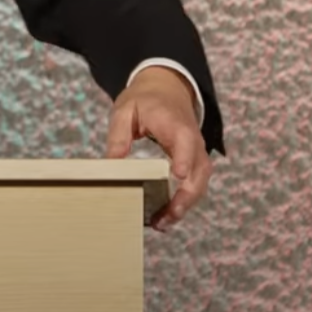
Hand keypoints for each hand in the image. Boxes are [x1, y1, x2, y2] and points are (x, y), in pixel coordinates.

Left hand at [104, 67, 211, 232]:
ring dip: (185, 204)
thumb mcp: (124, 110)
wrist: (167, 88)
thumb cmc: (144, 100)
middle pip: (199, 170)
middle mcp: (192, 139)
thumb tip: (111, 164)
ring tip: (163, 223)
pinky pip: (195, 183)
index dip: (184, 158)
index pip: (185, 140)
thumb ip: (118, 136)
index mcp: (174, 123)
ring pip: (200, 182)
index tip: (178, 175)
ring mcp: (196, 151)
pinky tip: (166, 216)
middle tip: (167, 216)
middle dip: (186, 196)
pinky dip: (184, 201)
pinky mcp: (194, 161)